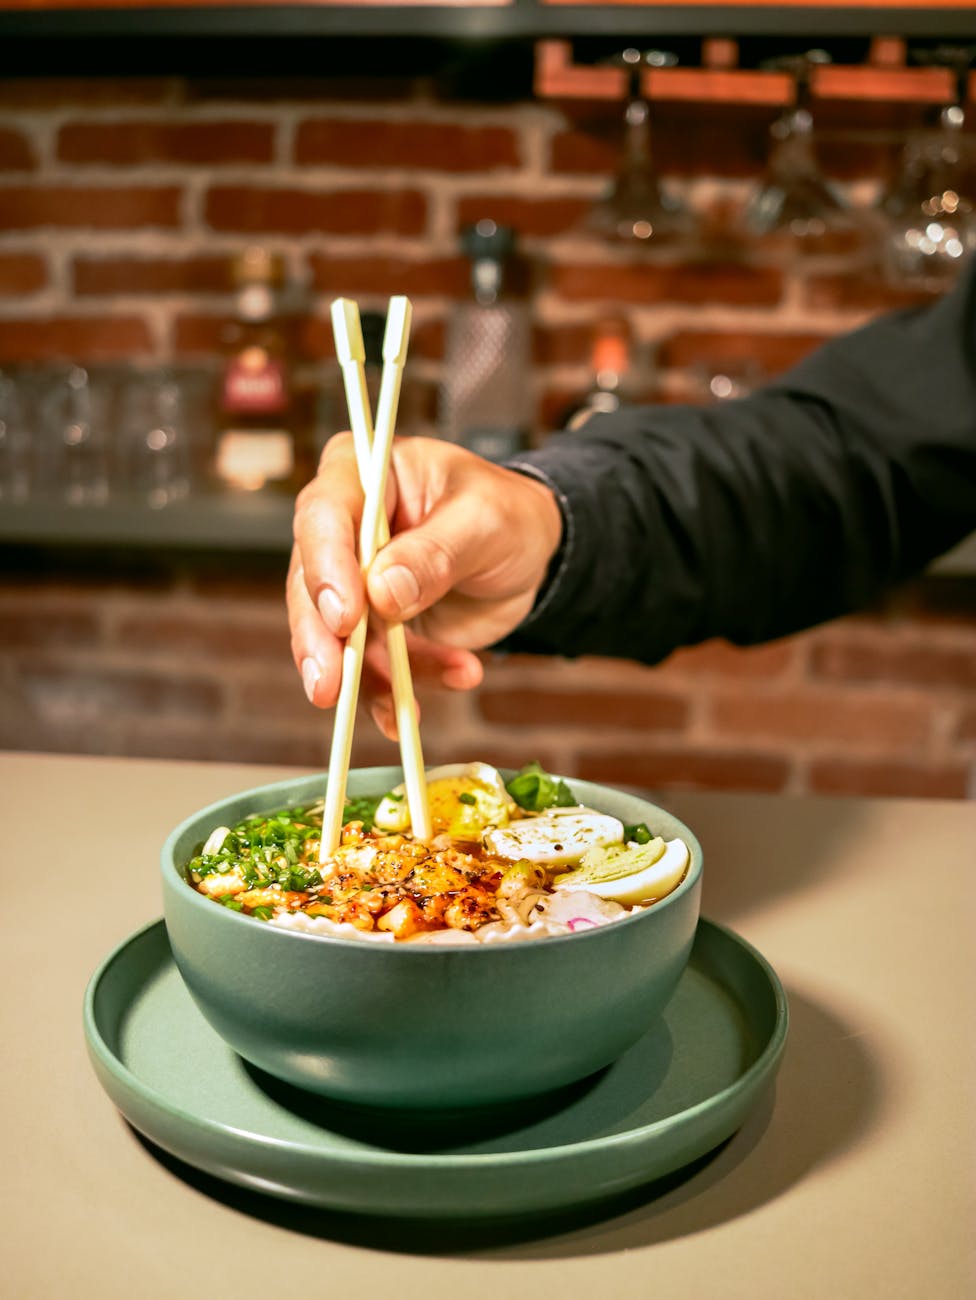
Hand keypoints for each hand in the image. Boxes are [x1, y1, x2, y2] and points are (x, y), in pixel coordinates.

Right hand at [288, 434, 562, 736]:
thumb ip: (436, 553)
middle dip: (322, 641)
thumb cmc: (507, 516)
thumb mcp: (485, 522)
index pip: (325, 514)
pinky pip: (370, 667)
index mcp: (362, 475)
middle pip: (310, 584)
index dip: (327, 566)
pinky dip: (395, 692)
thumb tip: (382, 592)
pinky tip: (422, 705)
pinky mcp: (372, 627)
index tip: (344, 616)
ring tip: (406, 710)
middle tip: (329, 687)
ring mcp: (353, 582)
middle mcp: (345, 527)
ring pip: (333, 638)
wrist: (531, 554)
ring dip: (367, 678)